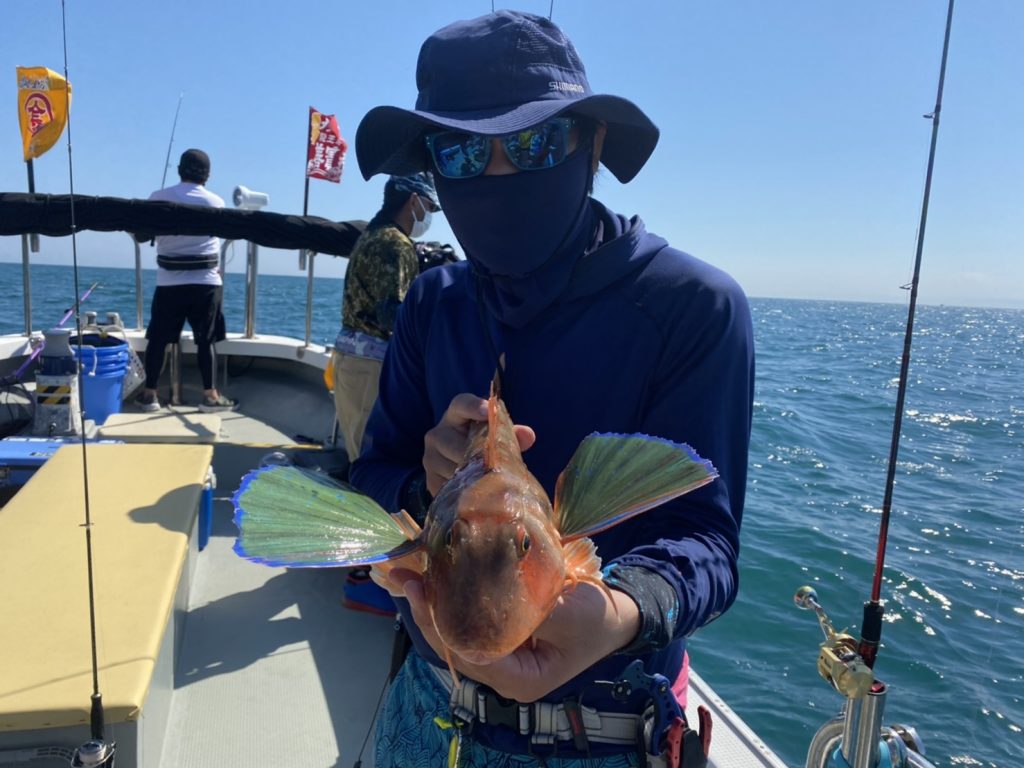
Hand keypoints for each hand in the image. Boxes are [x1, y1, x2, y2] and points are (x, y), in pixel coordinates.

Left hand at [397, 568, 639, 702]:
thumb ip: (524, 606)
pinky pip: (468, 624)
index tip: (418, 587)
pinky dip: (451, 602)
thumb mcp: (566, 611)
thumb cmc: (596, 617)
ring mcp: (502, 660)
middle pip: (454, 645)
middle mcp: (504, 676)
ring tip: (410, 575)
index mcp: (519, 679)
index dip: (438, 620)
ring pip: (456, 635)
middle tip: (403, 576)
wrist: (619, 616)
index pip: (466, 650)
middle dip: (427, 611)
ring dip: (434, 605)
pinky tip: (435, 580)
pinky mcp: (501, 640)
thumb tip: (480, 584)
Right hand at [423, 394, 535, 495]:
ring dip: (474, 477)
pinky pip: (450, 488)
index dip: (474, 406)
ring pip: (455, 470)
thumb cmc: (480, 442)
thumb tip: (528, 435)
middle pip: (458, 445)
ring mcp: (430, 458)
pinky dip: (466, 492)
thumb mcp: (493, 434)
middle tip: (499, 466)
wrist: (455, 463)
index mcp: (455, 415)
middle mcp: (437, 434)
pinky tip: (479, 494)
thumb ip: (510, 433)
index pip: (461, 404)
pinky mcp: (430, 480)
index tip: (487, 410)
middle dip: (479, 456)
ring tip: (492, 483)